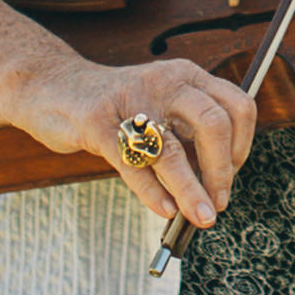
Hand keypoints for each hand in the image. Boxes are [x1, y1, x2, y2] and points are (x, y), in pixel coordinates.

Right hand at [32, 52, 254, 238]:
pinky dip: (152, 192)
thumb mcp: (160, 106)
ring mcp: (131, 101)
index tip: (233, 173)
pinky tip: (164, 209)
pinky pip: (133, 164)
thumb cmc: (114, 105)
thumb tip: (217, 185)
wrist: (51, 86)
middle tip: (219, 200)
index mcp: (186, 76)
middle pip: (213, 124)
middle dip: (221, 170)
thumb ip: (188, 136)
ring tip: (200, 217)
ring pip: (172, 151)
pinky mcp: (98, 123)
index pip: (236, 105)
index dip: (242, 145)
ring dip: (191, 191)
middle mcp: (165, 82)